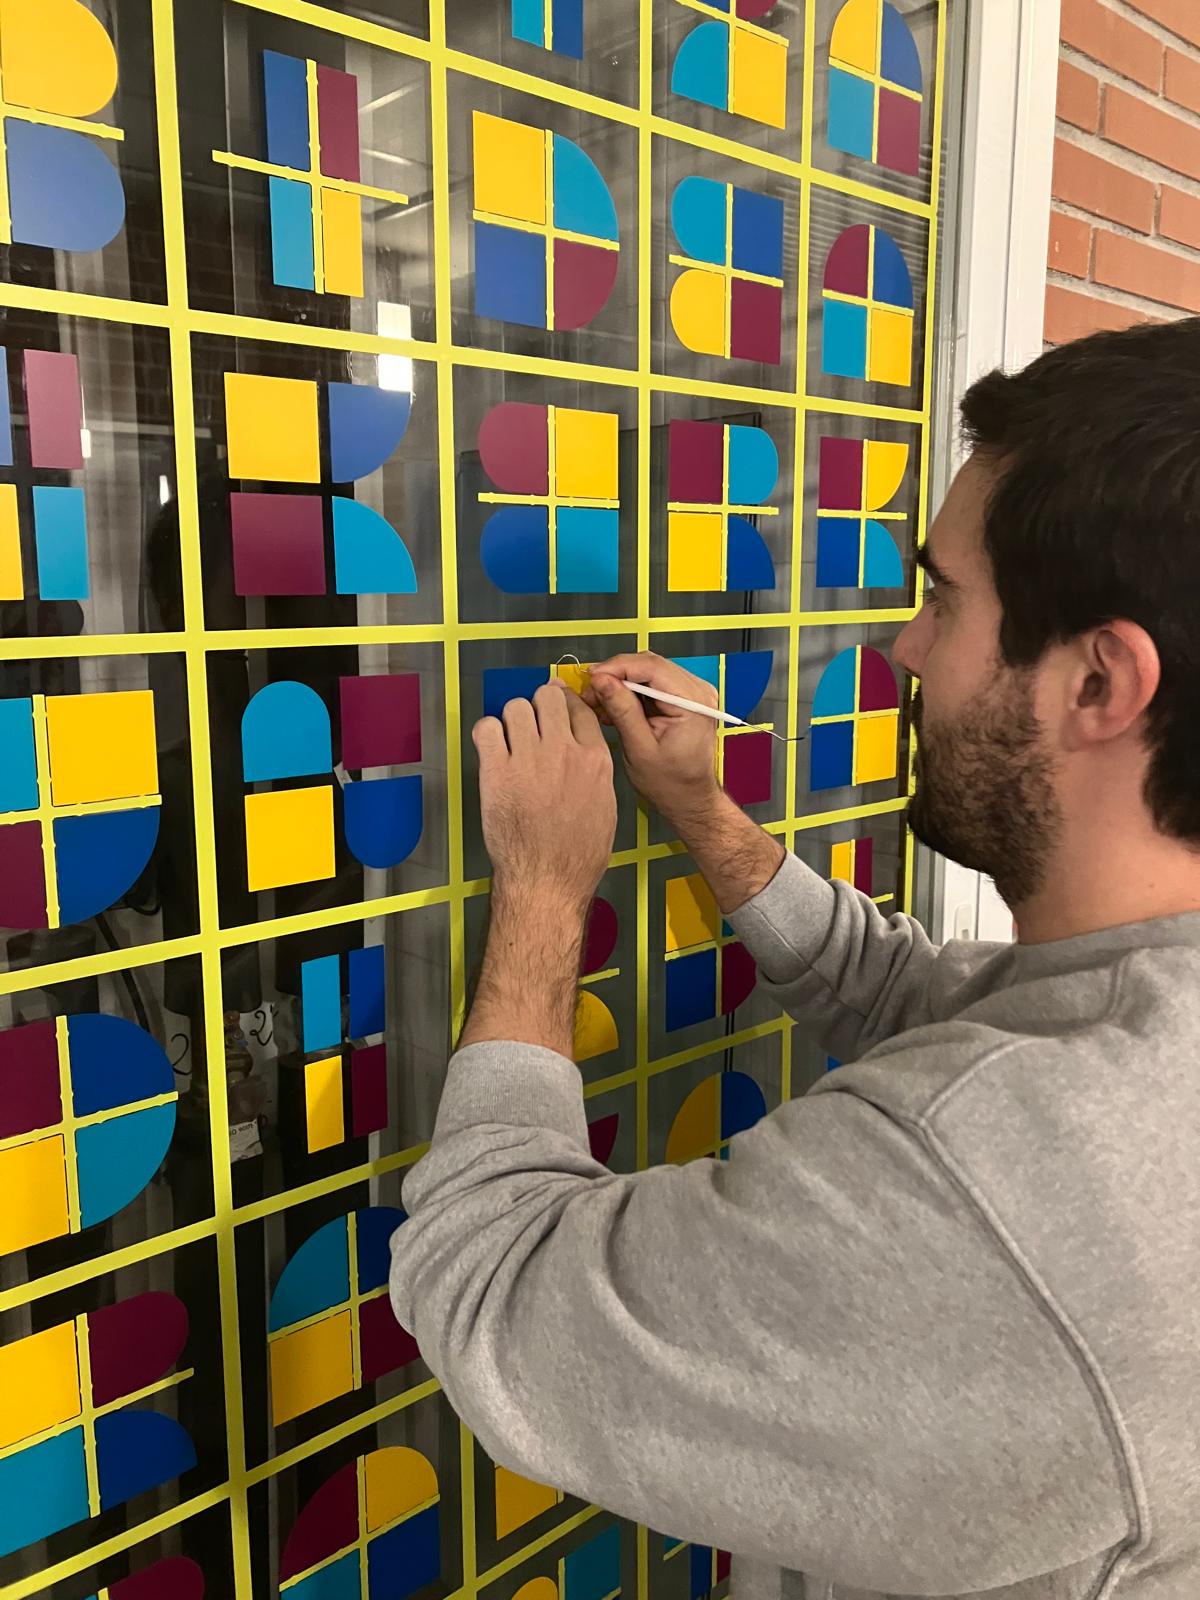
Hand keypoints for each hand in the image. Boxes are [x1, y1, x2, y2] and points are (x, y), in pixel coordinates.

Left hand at [473, 682, 615, 910]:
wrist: (548, 879)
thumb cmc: (579, 854)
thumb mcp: (606, 806)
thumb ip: (594, 770)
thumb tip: (582, 751)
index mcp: (595, 760)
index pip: (579, 708)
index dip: (565, 703)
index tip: (555, 708)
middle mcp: (563, 752)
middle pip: (547, 697)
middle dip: (539, 706)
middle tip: (532, 725)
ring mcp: (529, 760)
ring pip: (516, 707)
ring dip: (512, 720)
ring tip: (511, 741)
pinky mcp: (496, 772)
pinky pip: (487, 728)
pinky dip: (488, 733)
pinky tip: (492, 750)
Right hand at [586, 653, 783, 914]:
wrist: (690, 798)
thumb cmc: (668, 782)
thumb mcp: (639, 749)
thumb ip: (622, 711)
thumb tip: (601, 679)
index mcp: (693, 703)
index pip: (652, 668)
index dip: (617, 667)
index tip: (589, 677)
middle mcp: (699, 691)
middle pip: (651, 665)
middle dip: (616, 674)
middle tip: (589, 691)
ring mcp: (694, 692)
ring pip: (650, 671)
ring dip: (622, 682)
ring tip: (597, 700)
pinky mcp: (686, 697)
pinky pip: (654, 683)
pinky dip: (632, 691)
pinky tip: (613, 705)